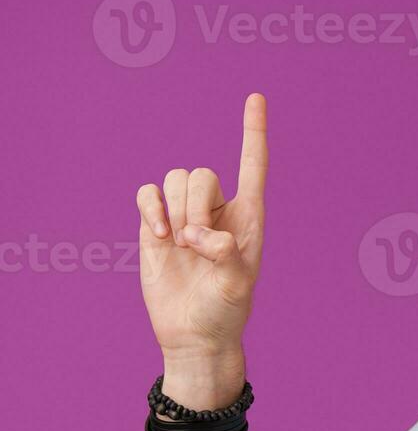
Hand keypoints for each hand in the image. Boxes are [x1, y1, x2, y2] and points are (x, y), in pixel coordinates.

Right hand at [136, 94, 268, 358]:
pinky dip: (150, 207)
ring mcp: (185, 216)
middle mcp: (218, 210)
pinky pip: (147, 193)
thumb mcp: (237, 287)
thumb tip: (204, 236)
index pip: (253, 165)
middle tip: (197, 244)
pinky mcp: (156, 226)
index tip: (256, 97)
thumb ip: (229, 257)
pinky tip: (159, 235)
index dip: (253, 131)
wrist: (193, 333)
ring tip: (180, 244)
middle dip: (196, 205)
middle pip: (202, 174)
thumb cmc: (225, 311)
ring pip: (175, 179)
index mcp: (249, 217)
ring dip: (175, 208)